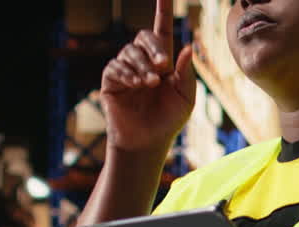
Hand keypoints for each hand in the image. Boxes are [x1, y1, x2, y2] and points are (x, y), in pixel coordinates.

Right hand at [100, 0, 196, 154]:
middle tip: (163, 66)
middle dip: (154, 47)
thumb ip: (186, 72)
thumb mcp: (185, 97)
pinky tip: (135, 84)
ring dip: (142, 66)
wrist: (147, 142)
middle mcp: (143, 60)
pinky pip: (116, 66)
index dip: (163, 8)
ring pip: (130, 52)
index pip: (162, 28)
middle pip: (144, 36)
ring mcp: (126, 69)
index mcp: (164, 61)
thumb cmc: (168, 120)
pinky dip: (127, 73)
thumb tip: (186, 46)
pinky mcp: (111, 80)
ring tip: (150, 84)